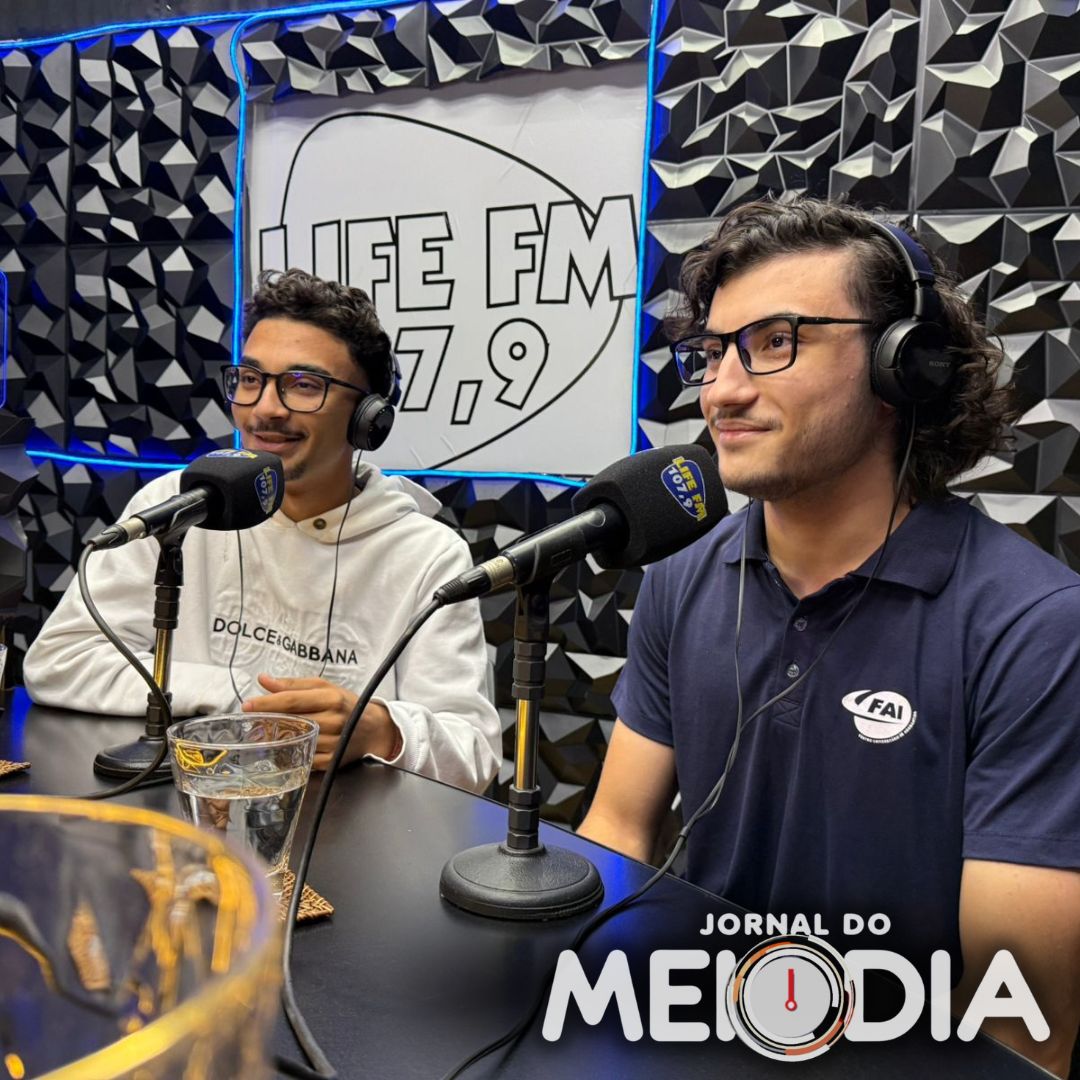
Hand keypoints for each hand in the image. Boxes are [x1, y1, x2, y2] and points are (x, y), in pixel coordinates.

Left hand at [242, 674, 401, 770]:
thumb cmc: (345, 704)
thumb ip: (293, 685)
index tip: (247, 704)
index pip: (292, 701)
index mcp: (331, 698)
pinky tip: (279, 748)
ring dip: (274, 738)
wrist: (373, 729)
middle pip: (291, 721)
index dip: (267, 703)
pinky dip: (289, 754)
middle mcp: (334, 720)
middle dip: (267, 721)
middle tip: (249, 720)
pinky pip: (303, 759)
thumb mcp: (324, 687)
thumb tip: (263, 680)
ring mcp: (333, 743)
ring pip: (295, 741)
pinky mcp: (331, 761)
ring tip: (261, 733)